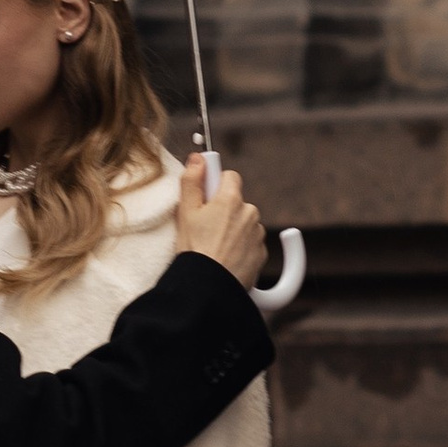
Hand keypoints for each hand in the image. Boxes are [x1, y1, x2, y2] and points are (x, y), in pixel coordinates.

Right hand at [174, 164, 264, 288]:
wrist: (209, 288)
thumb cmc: (194, 250)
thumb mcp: (185, 212)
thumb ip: (192, 181)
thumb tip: (198, 158)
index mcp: (231, 200)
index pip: (230, 176)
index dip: (215, 184)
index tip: (205, 196)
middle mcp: (250, 213)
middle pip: (236, 202)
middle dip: (223, 211)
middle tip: (204, 228)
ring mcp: (258, 235)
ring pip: (244, 224)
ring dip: (232, 231)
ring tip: (213, 248)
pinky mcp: (261, 254)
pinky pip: (250, 244)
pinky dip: (240, 249)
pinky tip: (224, 259)